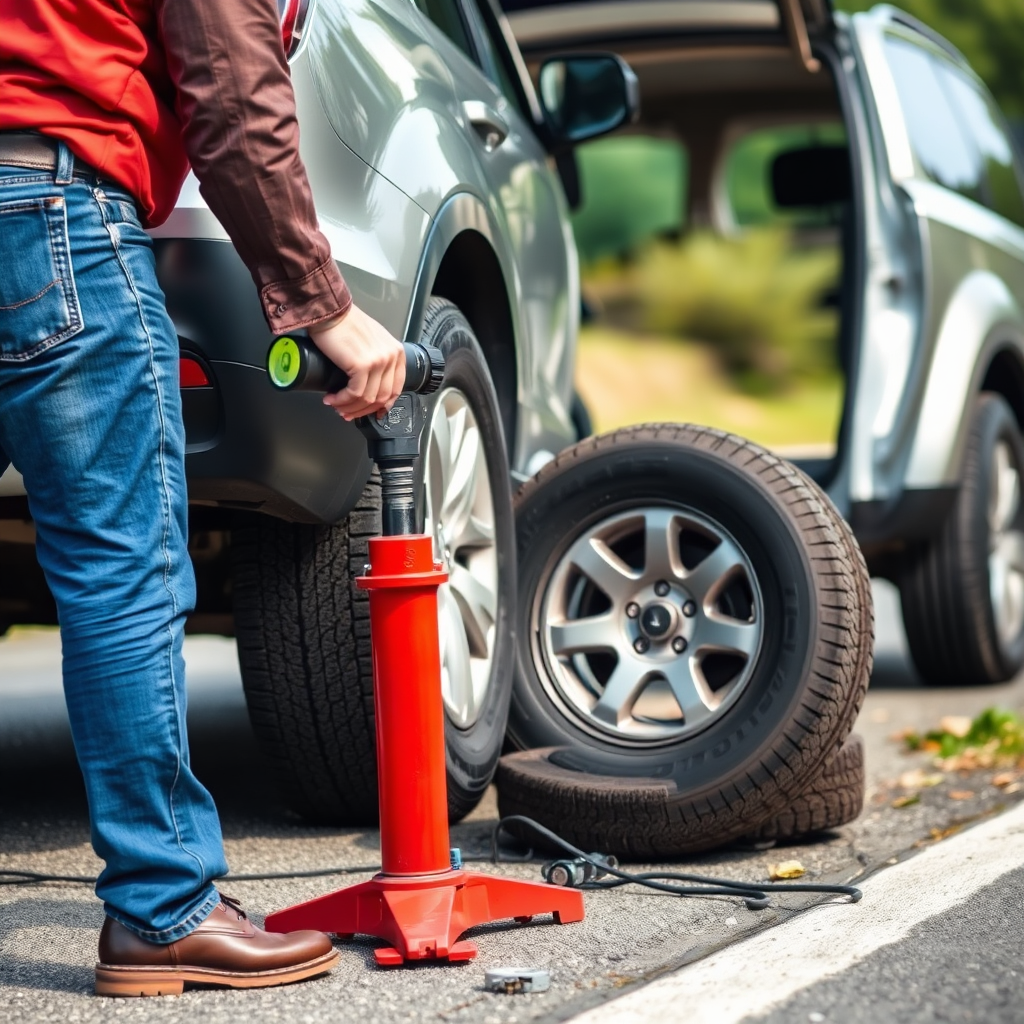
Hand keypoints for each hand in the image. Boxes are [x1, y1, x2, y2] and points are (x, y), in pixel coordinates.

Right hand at [309, 304, 405, 420]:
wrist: (330, 312)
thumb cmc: (345, 324)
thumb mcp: (371, 341)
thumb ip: (377, 359)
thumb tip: (370, 383)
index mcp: (396, 352)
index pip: (395, 388)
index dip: (382, 405)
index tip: (372, 412)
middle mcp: (391, 357)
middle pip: (381, 397)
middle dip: (362, 410)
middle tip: (347, 412)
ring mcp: (378, 361)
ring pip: (367, 398)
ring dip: (349, 406)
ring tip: (336, 405)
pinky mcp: (362, 365)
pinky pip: (355, 393)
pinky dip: (342, 400)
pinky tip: (332, 398)